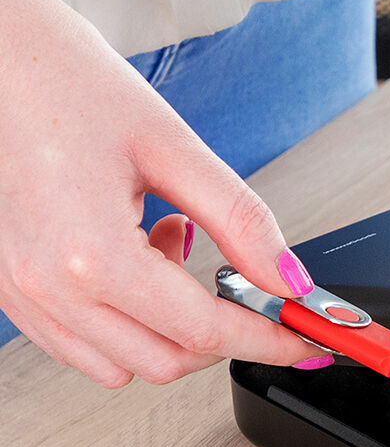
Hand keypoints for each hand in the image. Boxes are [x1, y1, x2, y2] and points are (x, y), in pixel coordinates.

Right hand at [0, 0, 318, 386]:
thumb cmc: (63, 82)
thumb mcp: (173, 146)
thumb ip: (241, 221)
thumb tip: (288, 277)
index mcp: (90, 255)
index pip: (204, 330)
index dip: (268, 339)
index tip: (304, 338)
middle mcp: (48, 286)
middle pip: (165, 362)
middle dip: (223, 337)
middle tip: (248, 288)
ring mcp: (23, 292)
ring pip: (122, 364)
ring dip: (170, 330)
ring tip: (174, 250)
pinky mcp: (11, 286)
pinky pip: (82, 343)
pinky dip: (127, 323)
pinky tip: (136, 258)